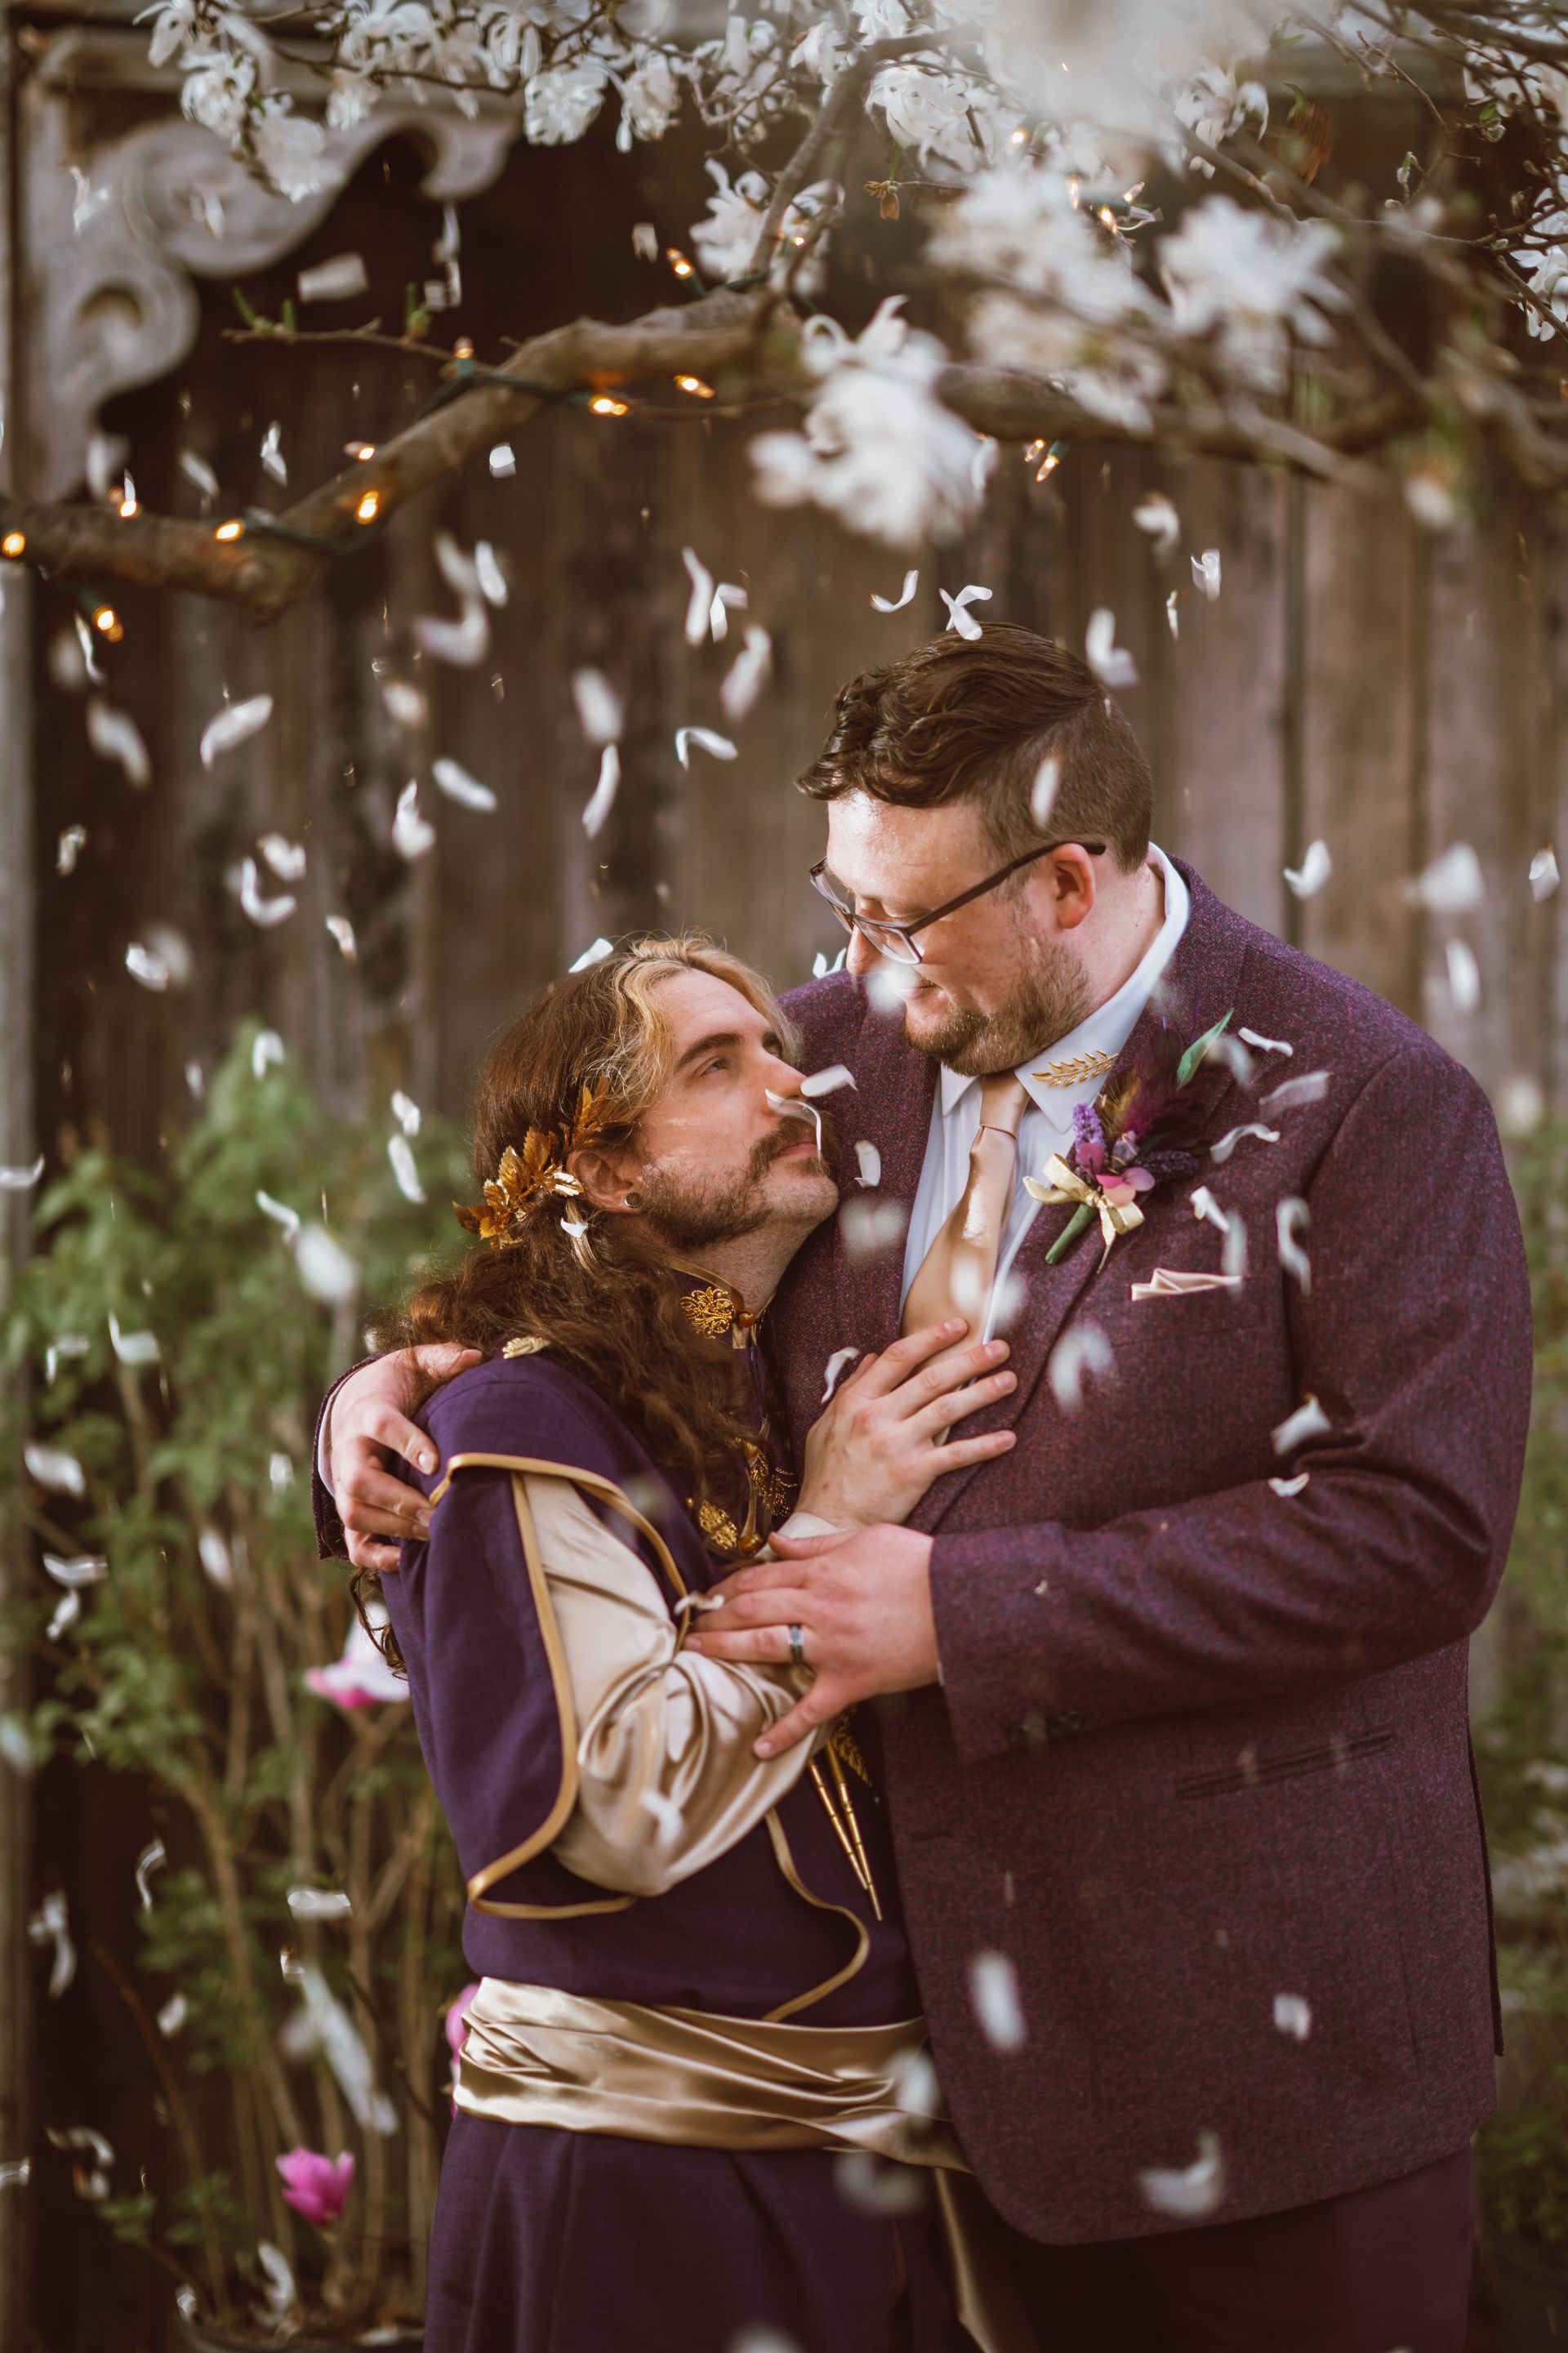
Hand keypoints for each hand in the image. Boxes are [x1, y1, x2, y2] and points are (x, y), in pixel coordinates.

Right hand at [329, 1344, 482, 1571]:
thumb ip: (442, 1359)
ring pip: (354, 1514)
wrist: (355, 1407)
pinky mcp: (351, 1510)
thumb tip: (473, 1358)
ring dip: (393, 1527)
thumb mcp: (414, 1364)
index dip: (407, 1443)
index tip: (436, 1463)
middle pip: (360, 1481)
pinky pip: (353, 1543)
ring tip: (434, 1532)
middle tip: (437, 1511)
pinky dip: (375, 1557)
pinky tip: (406, 1560)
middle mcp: (350, 1451)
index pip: (382, 1426)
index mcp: (368, 1412)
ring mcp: (346, 1485)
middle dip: (398, 1500)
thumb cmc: (395, 1387)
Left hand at [686, 1525, 936, 1755]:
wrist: (962, 1601)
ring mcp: (831, 1646)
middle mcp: (819, 1607)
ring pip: (766, 1646)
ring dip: (726, 1650)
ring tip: (697, 1656)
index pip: (760, 1576)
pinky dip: (783, 1732)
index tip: (709, 1592)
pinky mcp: (851, 1680)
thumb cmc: (919, 1565)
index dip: (729, 1583)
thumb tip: (775, 1541)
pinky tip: (757, 1748)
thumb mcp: (867, 1539)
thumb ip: (816, 1545)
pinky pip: (812, 1711)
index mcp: (821, 1572)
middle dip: (716, 1615)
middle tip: (693, 1624)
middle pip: (752, 1607)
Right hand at [797, 1319, 1016, 1528]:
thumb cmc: (827, 1475)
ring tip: (1009, 1380)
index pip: (898, 1357)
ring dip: (983, 1392)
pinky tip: (1008, 1437)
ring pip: (947, 1409)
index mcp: (855, 1401)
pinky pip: (956, 1454)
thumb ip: (850, 1388)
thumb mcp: (826, 1424)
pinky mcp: (912, 1473)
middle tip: (999, 1347)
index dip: (930, 1338)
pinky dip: (984, 1445)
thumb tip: (872, 1356)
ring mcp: (895, 1444)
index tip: (957, 1326)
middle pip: (930, 1378)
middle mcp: (876, 1417)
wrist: (827, 1523)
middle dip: (968, 1359)